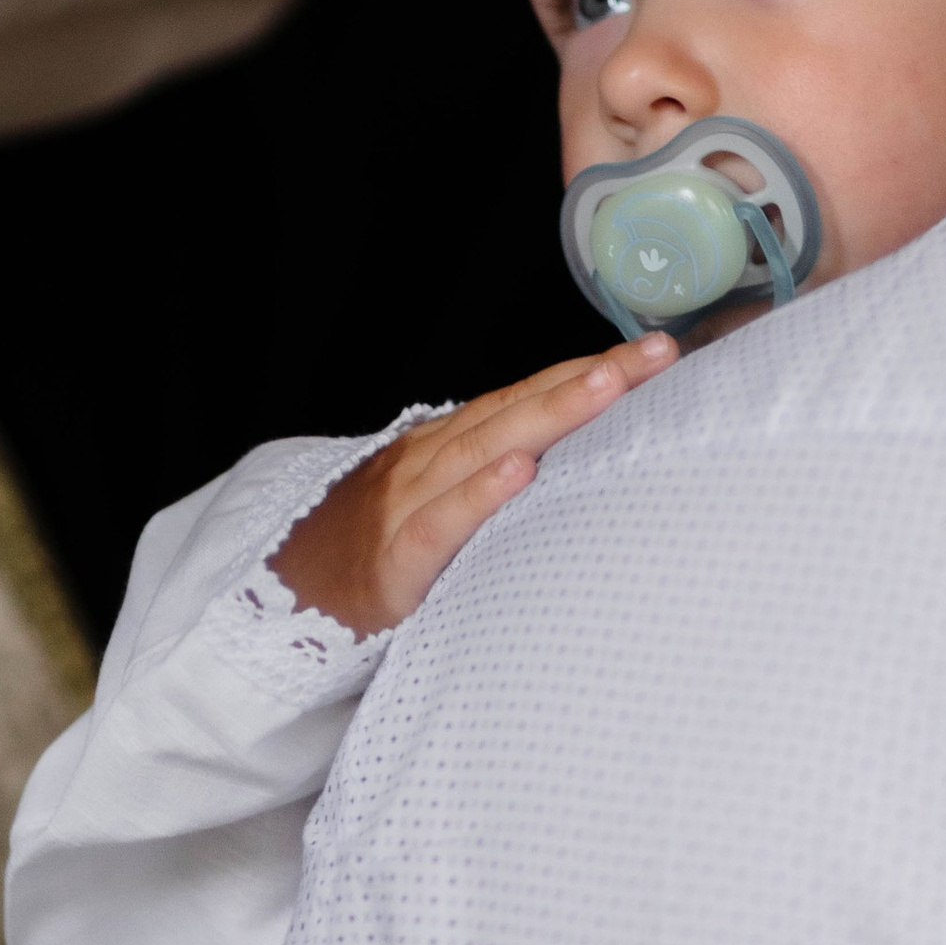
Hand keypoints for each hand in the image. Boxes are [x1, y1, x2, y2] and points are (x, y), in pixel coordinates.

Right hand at [272, 344, 675, 639]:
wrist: (289, 592)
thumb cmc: (378, 547)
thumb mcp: (439, 498)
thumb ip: (493, 475)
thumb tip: (578, 459)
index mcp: (449, 444)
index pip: (529, 397)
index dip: (589, 372)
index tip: (656, 352)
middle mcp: (432, 459)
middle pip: (520, 409)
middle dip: (590, 379)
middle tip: (654, 355)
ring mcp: (411, 502)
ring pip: (487, 447)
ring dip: (550, 413)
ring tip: (606, 387)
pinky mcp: (397, 560)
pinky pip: (442, 522)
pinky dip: (480, 495)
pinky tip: (517, 474)